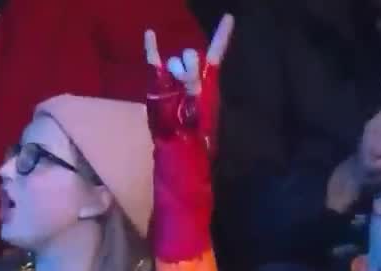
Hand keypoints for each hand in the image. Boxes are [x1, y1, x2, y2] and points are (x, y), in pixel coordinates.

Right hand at [144, 14, 233, 148]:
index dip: (222, 34)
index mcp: (209, 79)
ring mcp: (173, 77)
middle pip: (191, 54)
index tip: (229, 17)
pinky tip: (151, 33)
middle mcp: (192, 74)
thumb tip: (188, 74)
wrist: (180, 143)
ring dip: (178, 69)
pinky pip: (154, 59)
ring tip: (178, 85)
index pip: (216, 51)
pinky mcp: (157, 82)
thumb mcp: (205, 107)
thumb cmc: (198, 131)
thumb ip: (198, 86)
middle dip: (191, 66)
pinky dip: (152, 46)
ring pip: (175, 60)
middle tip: (190, 83)